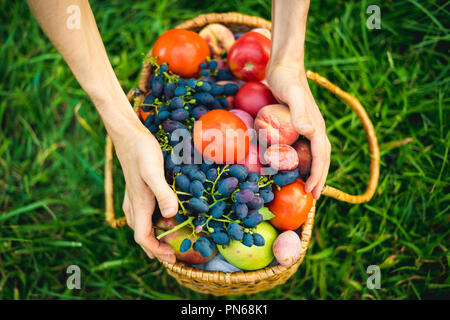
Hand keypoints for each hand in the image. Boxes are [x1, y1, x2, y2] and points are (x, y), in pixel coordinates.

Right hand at [114, 127, 177, 262]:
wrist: (128, 135)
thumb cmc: (141, 151)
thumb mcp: (153, 171)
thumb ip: (162, 192)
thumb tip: (171, 215)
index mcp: (139, 204)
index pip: (143, 238)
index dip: (157, 251)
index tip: (172, 256)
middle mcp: (134, 205)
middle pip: (141, 236)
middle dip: (156, 249)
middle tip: (174, 255)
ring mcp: (133, 199)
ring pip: (141, 226)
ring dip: (154, 238)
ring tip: (170, 242)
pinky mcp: (136, 191)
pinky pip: (142, 215)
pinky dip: (153, 224)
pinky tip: (163, 218)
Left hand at [266, 64, 330, 198]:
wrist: (285, 66)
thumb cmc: (287, 80)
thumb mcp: (292, 94)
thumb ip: (300, 112)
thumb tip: (311, 132)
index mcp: (316, 127)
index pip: (321, 157)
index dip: (317, 175)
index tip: (311, 192)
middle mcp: (315, 129)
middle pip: (321, 159)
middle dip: (319, 178)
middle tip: (314, 196)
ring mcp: (308, 127)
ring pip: (314, 154)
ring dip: (313, 171)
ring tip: (308, 185)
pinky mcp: (298, 124)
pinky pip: (304, 146)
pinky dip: (302, 159)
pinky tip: (294, 164)